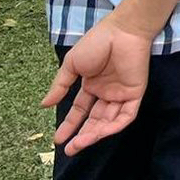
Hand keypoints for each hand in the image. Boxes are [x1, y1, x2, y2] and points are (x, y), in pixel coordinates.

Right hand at [45, 14, 152, 154]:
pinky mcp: (135, 93)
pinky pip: (126, 115)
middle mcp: (106, 92)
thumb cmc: (98, 42)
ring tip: (79, 144)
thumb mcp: (72, 65)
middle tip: (69, 149)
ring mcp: (121, 93)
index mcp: (92, 85)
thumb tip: (44, 105)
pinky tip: (101, 133)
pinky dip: (115, 126)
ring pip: (109, 121)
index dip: (70, 125)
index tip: (58, 139)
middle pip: (94, 120)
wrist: (122, 30)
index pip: (80, 110)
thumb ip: (60, 86)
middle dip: (82, 136)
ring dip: (95, 134)